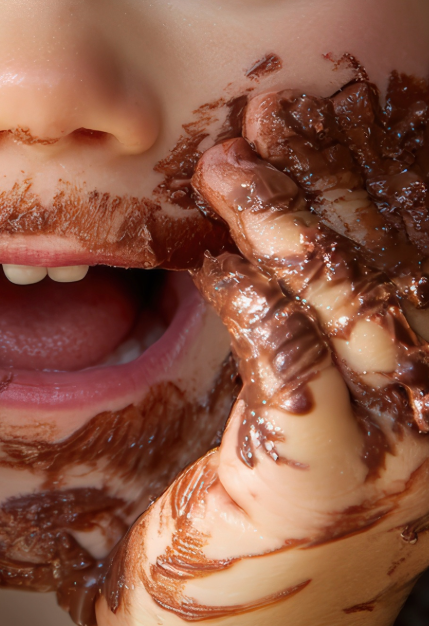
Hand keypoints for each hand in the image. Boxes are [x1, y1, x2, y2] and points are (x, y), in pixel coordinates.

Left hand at [97, 82, 428, 625]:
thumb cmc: (266, 520)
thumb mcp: (305, 414)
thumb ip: (306, 329)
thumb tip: (274, 238)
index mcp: (425, 381)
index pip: (406, 249)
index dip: (366, 170)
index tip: (318, 106)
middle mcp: (428, 406)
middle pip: (382, 259)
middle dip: (329, 172)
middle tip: (274, 106)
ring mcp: (386, 444)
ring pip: (345, 302)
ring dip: (287, 219)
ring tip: (234, 157)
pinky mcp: (319, 476)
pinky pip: (290, 366)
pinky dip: (257, 301)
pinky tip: (217, 260)